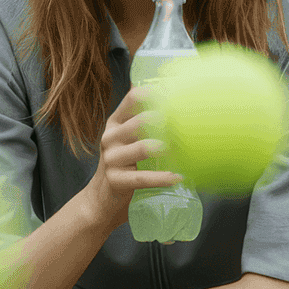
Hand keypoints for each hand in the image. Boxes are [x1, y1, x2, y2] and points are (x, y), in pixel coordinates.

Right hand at [85, 86, 182, 227]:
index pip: (133, 99)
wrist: (101, 198)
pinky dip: (162, 178)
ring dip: (164, 147)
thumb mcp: (127, 138)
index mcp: (115, 122)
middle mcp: (110, 137)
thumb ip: (141, 120)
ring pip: (142, 148)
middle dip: (165, 121)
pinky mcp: (116, 180)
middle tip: (187, 124)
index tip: (178, 94)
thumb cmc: (124, 164)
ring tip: (183, 149)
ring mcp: (111, 159)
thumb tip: (167, 90)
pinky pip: (142, 178)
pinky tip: (177, 177)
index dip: (155, 93)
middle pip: (139, 122)